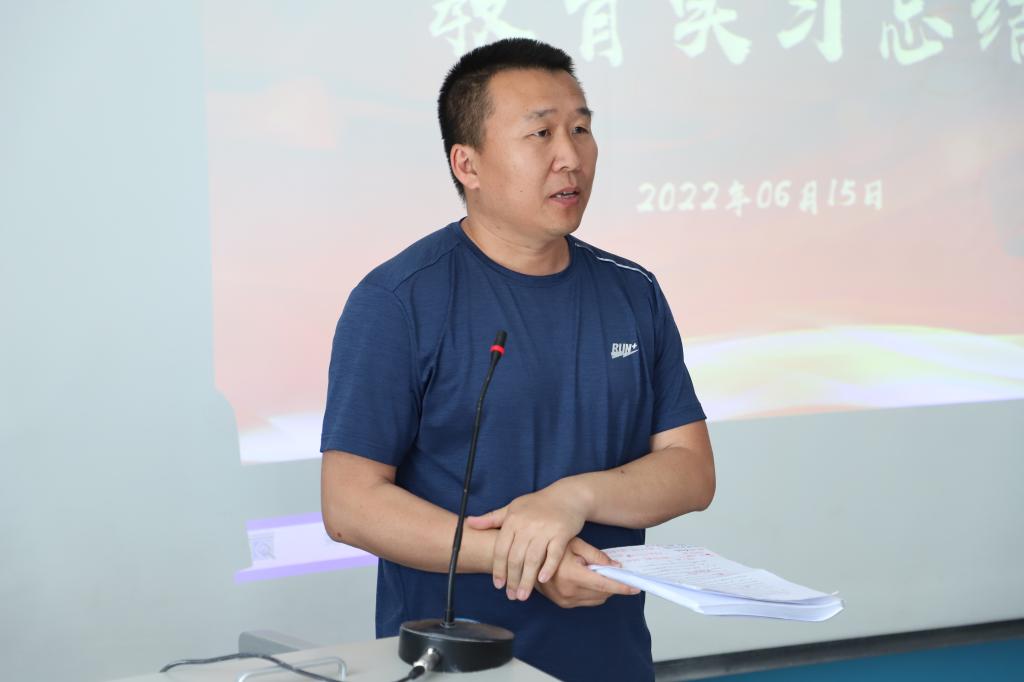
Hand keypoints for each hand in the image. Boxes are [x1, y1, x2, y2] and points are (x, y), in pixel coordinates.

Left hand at [466, 483, 587, 600]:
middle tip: (511, 596)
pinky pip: (554, 554)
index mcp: (513, 519)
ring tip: (522, 595)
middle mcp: (527, 525)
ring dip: (527, 580)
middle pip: (516, 558)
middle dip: (512, 579)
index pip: (501, 549)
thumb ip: (492, 518)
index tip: (498, 584)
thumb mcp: (512, 507)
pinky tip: (542, 580)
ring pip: (533, 559)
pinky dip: (548, 568)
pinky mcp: (562, 533)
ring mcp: (545, 529)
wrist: (567, 496)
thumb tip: (468, 522)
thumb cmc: (537, 504)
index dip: (498, 569)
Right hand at [535, 537, 640, 607]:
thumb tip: (616, 566)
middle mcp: (568, 592)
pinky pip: (586, 601)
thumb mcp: (576, 544)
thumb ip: (597, 556)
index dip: (622, 586)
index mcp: (572, 575)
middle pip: (603, 594)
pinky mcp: (562, 604)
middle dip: (612, 585)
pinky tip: (587, 579)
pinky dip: (593, 593)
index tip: (636, 588)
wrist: (530, 557)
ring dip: (603, 590)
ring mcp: (564, 600)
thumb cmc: (553, 546)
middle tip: (613, 571)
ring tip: (595, 573)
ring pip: (596, 600)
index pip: (604, 585)